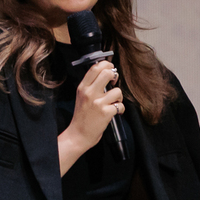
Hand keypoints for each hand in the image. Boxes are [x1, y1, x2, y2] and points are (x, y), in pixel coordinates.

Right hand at [58, 58, 124, 173]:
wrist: (78, 134)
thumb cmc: (82, 116)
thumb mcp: (81, 97)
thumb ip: (91, 85)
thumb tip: (107, 73)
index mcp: (82, 88)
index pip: (95, 68)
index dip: (106, 65)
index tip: (110, 69)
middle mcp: (89, 93)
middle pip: (107, 73)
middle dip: (114, 76)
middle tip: (113, 82)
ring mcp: (97, 103)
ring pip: (117, 91)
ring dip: (119, 97)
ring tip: (113, 103)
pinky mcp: (105, 112)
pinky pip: (120, 105)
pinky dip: (120, 109)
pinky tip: (114, 112)